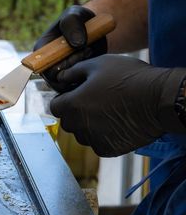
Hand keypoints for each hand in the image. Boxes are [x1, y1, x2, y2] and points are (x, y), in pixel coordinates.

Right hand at [34, 5, 107, 92]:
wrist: (92, 27)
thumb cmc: (79, 19)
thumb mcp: (74, 15)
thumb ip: (72, 25)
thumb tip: (76, 44)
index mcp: (41, 52)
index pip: (45, 69)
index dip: (63, 64)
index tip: (80, 49)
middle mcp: (47, 65)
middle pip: (56, 80)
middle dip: (75, 67)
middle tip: (89, 50)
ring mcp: (59, 73)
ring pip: (66, 85)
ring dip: (82, 72)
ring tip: (91, 52)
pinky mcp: (71, 78)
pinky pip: (77, 87)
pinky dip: (88, 77)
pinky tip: (95, 60)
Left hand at [50, 55, 185, 156]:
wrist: (160, 99)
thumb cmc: (129, 77)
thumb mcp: (99, 64)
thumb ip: (74, 72)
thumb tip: (60, 78)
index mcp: (72, 105)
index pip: (55, 106)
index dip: (65, 99)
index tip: (77, 94)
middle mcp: (78, 126)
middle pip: (68, 121)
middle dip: (76, 112)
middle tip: (97, 101)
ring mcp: (92, 140)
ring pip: (83, 134)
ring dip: (90, 125)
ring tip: (110, 111)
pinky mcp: (107, 149)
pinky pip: (98, 143)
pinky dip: (104, 136)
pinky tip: (118, 123)